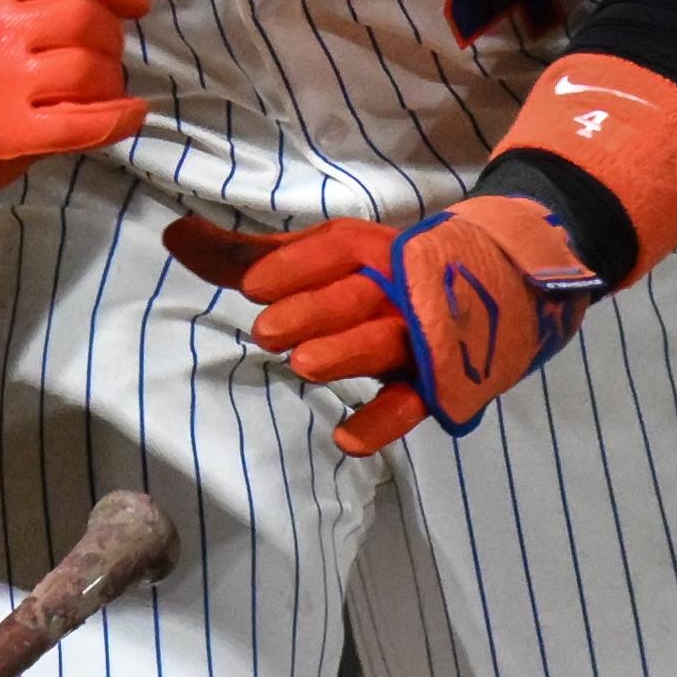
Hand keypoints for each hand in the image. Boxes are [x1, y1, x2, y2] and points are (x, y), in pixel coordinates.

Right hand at [0, 0, 151, 206]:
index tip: (136, 0)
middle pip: (83, 19)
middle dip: (111, 33)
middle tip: (105, 45)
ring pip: (89, 70)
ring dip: (111, 76)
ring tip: (101, 80)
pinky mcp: (7, 134)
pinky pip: (83, 124)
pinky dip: (119, 118)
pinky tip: (130, 111)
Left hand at [163, 195, 597, 453]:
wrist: (503, 281)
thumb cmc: (384, 273)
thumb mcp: (323, 258)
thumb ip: (248, 254)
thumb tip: (173, 236)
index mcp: (371, 250)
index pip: (336, 248)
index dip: (297, 264)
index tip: (253, 285)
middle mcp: (398, 288)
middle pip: (358, 295)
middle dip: (314, 310)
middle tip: (266, 330)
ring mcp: (421, 336)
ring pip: (386, 343)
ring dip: (347, 353)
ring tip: (304, 366)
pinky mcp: (439, 381)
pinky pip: (413, 403)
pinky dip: (384, 421)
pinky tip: (346, 440)